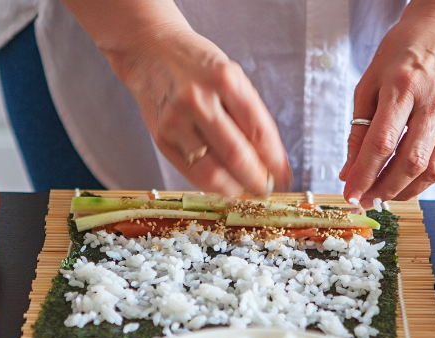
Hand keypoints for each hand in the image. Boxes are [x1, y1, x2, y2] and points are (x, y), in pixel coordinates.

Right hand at [116, 29, 291, 196]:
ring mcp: (176, 121)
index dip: (276, 161)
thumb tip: (272, 158)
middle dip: (258, 180)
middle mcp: (199, 100)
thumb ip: (249, 114)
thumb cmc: (197, 66)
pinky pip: (192, 172)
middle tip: (266, 187)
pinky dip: (213, 184)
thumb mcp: (230, 76)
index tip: (285, 176)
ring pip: (212, 172)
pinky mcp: (161, 138)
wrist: (150, 51)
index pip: (259, 131)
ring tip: (245, 188)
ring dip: (236, 188)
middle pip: (237, 156)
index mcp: (225, 80)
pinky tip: (223, 182)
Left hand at [339, 0, 434, 204]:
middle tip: (366, 200)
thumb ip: (359, 129)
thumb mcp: (369, 83)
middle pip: (409, 161)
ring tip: (384, 195)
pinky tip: (406, 182)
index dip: (364, 174)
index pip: (382, 143)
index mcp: (404, 86)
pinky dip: (423, 179)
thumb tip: (350, 169)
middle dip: (384, 188)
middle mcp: (434, 102)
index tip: (350, 193)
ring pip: (432, 168)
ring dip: (405, 190)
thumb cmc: (403, 52)